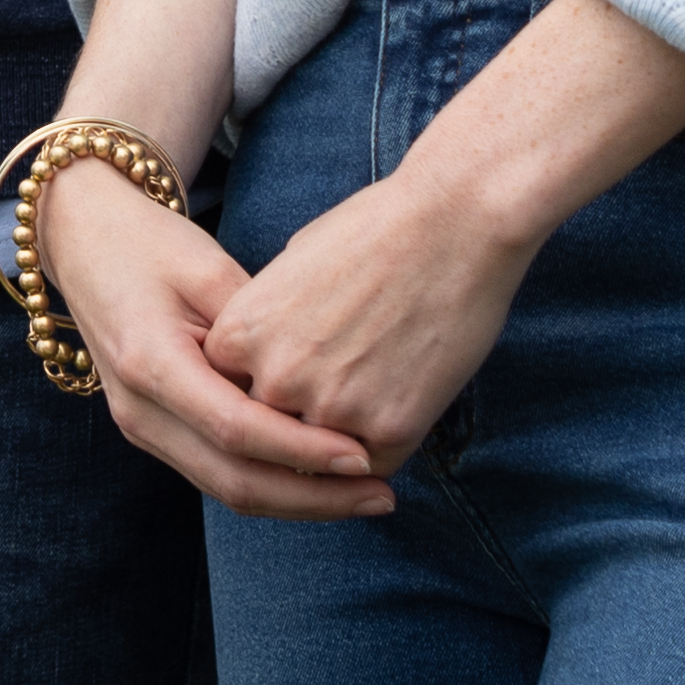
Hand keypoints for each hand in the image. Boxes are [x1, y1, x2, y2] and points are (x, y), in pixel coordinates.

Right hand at [44, 161, 391, 518]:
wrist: (82, 242)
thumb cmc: (149, 242)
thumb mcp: (209, 268)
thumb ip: (261, 328)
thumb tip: (324, 386)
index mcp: (150, 362)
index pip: (236, 429)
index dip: (303, 451)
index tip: (365, 457)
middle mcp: (139, 410)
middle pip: (234, 480)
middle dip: (314, 498)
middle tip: (384, 496)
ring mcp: (141, 428)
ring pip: (227, 489)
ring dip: (298, 501)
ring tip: (365, 496)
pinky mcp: (154, 431)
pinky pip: (218, 473)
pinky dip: (273, 483)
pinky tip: (321, 479)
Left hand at [206, 165, 545, 476]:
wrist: (452, 222)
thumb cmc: (372, 231)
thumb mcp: (289, 268)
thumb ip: (267, 325)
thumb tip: (267, 360)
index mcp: (239, 336)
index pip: (231, 394)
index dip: (262, 388)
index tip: (292, 373)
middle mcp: (274, 380)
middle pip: (272, 430)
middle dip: (299, 418)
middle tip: (341, 385)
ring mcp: (330, 409)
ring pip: (322, 456)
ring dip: (341, 438)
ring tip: (376, 388)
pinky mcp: (391, 428)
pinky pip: (374, 462)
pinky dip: (386, 443)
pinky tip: (405, 396)